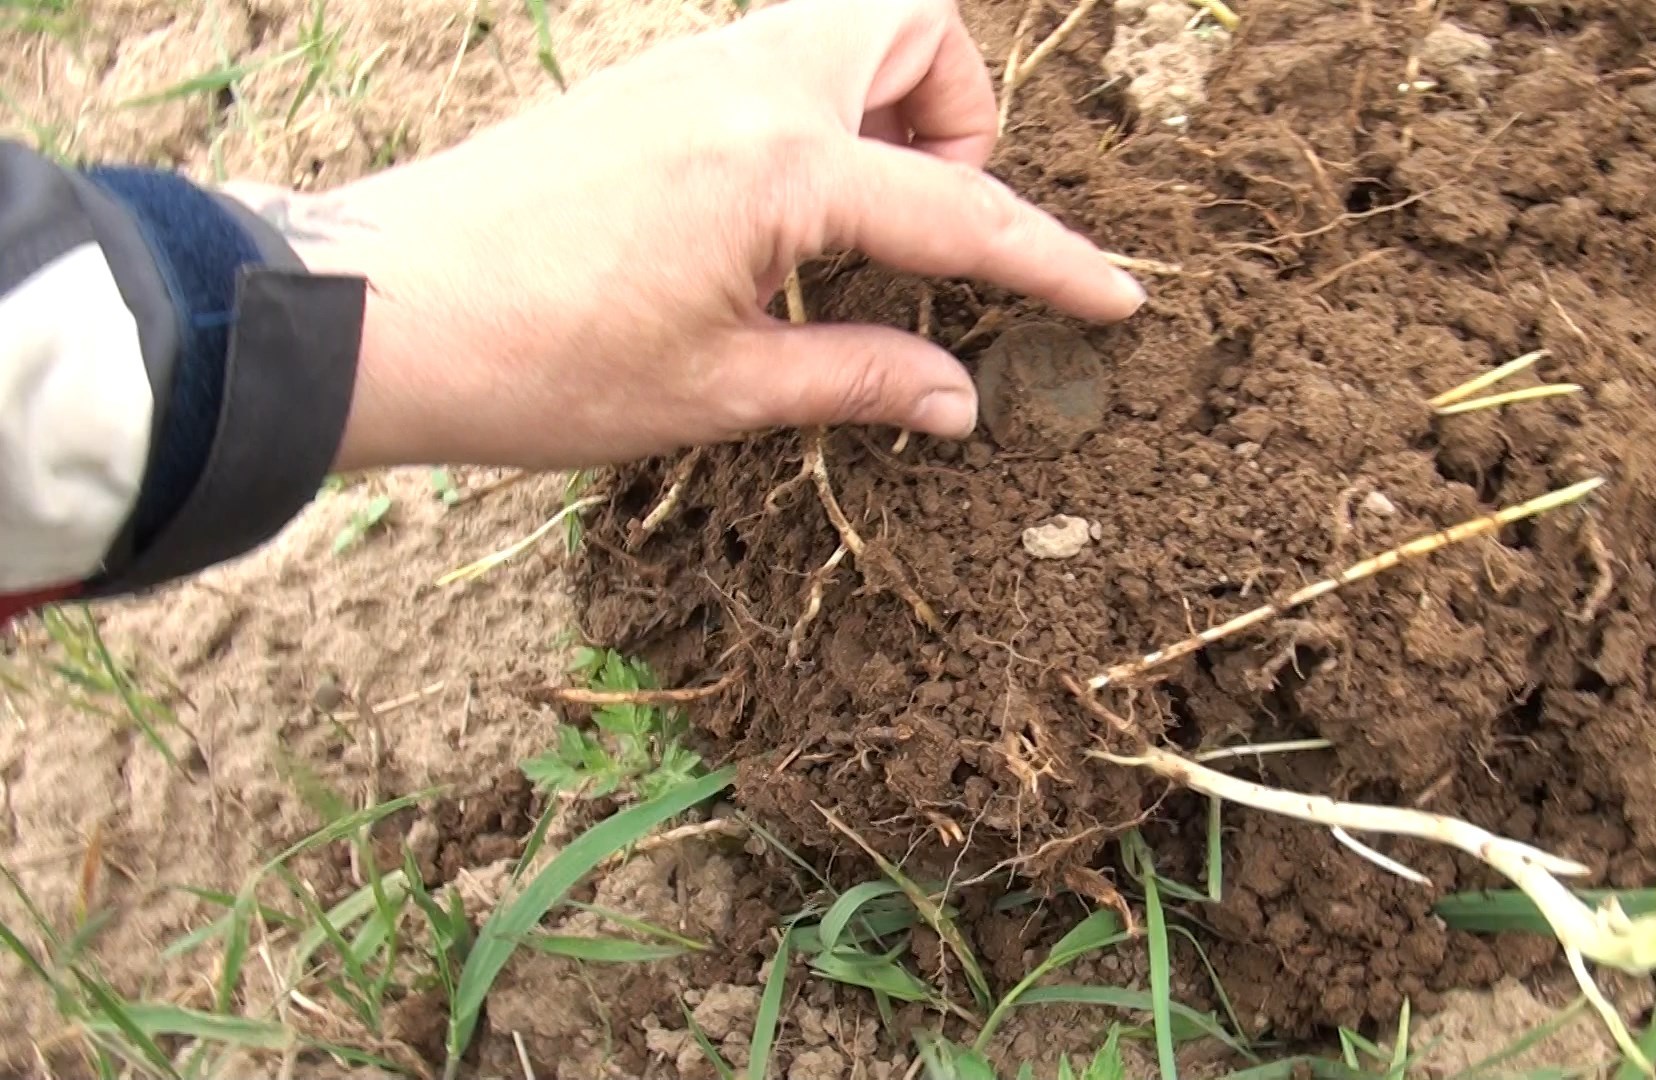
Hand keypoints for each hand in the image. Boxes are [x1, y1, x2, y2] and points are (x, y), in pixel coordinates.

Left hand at [247, 0, 1144, 471]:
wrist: (376, 314)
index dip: (1051, 262)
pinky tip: (772, 227)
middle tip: (933, 219)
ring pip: (840, 27)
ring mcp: (688, 68)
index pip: (961, 208)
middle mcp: (745, 83)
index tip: (1118, 297)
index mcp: (782, 164)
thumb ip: (859, 378)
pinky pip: (771, 62)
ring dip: (888, 106)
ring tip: (854, 232)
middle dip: (964, 108)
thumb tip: (963, 400)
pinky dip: (813, 119)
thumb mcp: (718, 393)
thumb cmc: (539, 362)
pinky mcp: (644, 84)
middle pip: (915, 24)